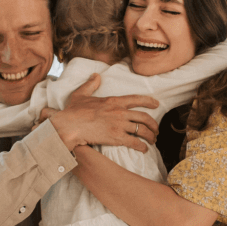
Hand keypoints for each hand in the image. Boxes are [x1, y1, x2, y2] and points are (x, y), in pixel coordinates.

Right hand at [44, 74, 158, 152]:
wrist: (70, 126)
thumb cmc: (74, 111)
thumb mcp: (81, 94)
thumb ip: (91, 84)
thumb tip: (96, 76)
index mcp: (114, 101)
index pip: (136, 99)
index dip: (149, 101)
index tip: (156, 104)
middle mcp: (120, 112)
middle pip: (144, 117)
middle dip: (154, 124)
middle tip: (156, 130)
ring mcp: (119, 125)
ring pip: (142, 131)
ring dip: (150, 136)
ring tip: (152, 141)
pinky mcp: (117, 138)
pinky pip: (135, 142)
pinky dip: (142, 147)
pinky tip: (144, 149)